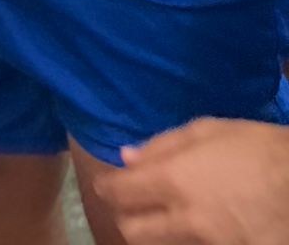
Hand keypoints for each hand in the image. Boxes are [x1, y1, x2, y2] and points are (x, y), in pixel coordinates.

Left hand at [96, 119, 288, 243]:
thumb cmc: (258, 147)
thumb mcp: (209, 130)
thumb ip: (163, 145)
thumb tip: (126, 157)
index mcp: (175, 180)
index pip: (121, 193)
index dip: (107, 189)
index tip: (105, 185)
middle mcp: (187, 219)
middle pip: (135, 232)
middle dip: (127, 218)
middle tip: (133, 205)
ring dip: (157, 233)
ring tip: (166, 216)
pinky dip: (190, 240)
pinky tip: (201, 226)